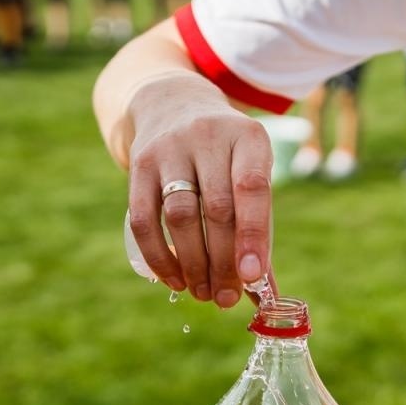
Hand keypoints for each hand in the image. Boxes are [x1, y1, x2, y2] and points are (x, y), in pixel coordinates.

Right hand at [124, 74, 272, 307]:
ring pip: (181, 215)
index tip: (252, 276)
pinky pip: (144, 218)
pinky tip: (173, 279)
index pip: (252, 188)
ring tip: (203, 292)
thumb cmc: (224, 158)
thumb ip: (257, 230)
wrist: (173, 106)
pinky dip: (159, 255)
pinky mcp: (139, 164)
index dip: (253, 235)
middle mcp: (209, 136)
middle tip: (226, 298)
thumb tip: (266, 293)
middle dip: (223, 261)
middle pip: (217, 209)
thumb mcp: (248, 175)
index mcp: (248, 137)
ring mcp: (170, 148)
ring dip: (193, 263)